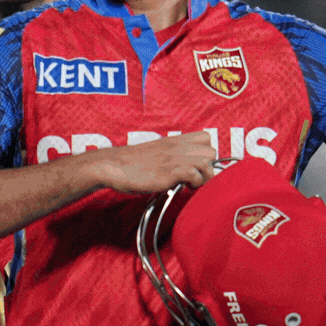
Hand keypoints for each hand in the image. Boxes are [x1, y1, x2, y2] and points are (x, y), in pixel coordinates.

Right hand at [89, 131, 216, 193]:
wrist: (114, 165)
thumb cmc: (133, 163)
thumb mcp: (156, 153)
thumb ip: (172, 157)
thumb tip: (186, 170)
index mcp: (175, 140)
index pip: (206, 138)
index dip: (205, 154)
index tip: (196, 167)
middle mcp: (177, 147)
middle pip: (212, 151)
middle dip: (208, 168)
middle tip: (194, 179)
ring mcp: (174, 158)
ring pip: (207, 162)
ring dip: (203, 177)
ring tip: (190, 185)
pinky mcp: (169, 171)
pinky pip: (194, 174)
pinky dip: (192, 183)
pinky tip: (181, 188)